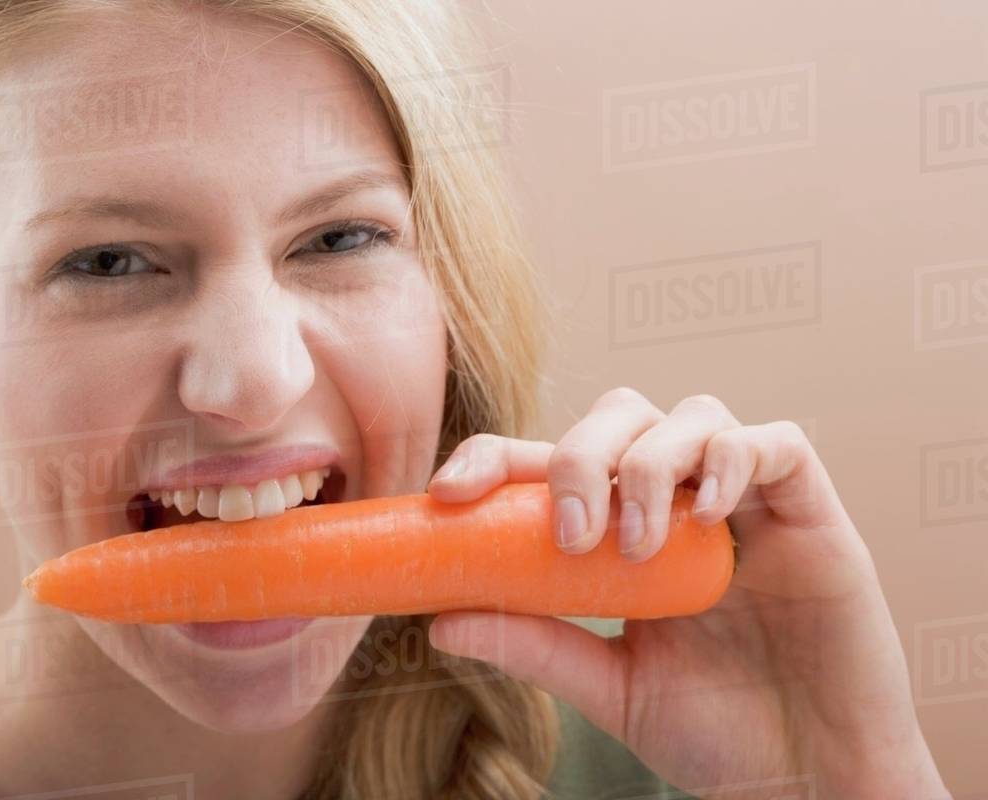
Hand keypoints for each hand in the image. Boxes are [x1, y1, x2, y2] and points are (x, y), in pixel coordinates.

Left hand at [425, 388, 948, 799]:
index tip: (449, 493)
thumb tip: (440, 621)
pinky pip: (778, 443)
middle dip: (581, 457)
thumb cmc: (716, 730)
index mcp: (624, 531)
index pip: (552, 460)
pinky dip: (734, 459)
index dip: (496, 457)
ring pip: (692, 414)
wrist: (808, 777)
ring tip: (640, 546)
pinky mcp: (812, 511)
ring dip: (652, 466)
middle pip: (620, 415)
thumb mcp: (610, 686)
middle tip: (572, 537)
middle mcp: (681, 501)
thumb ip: (537, 644)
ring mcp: (746, 501)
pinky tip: (708, 515)